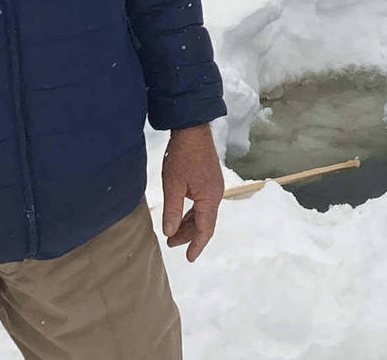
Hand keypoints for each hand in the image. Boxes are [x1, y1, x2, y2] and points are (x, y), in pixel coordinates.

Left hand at [160, 124, 222, 261]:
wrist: (192, 128)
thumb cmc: (182, 155)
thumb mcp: (173, 184)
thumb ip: (172, 210)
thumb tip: (170, 232)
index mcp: (210, 198)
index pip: (205, 229)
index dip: (196, 245)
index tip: (189, 258)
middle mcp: (216, 194)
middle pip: (204, 222)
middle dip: (188, 235)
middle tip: (170, 243)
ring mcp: (214, 186)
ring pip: (203, 213)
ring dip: (189, 224)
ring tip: (173, 232)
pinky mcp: (209, 180)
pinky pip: (202, 203)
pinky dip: (192, 212)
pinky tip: (181, 214)